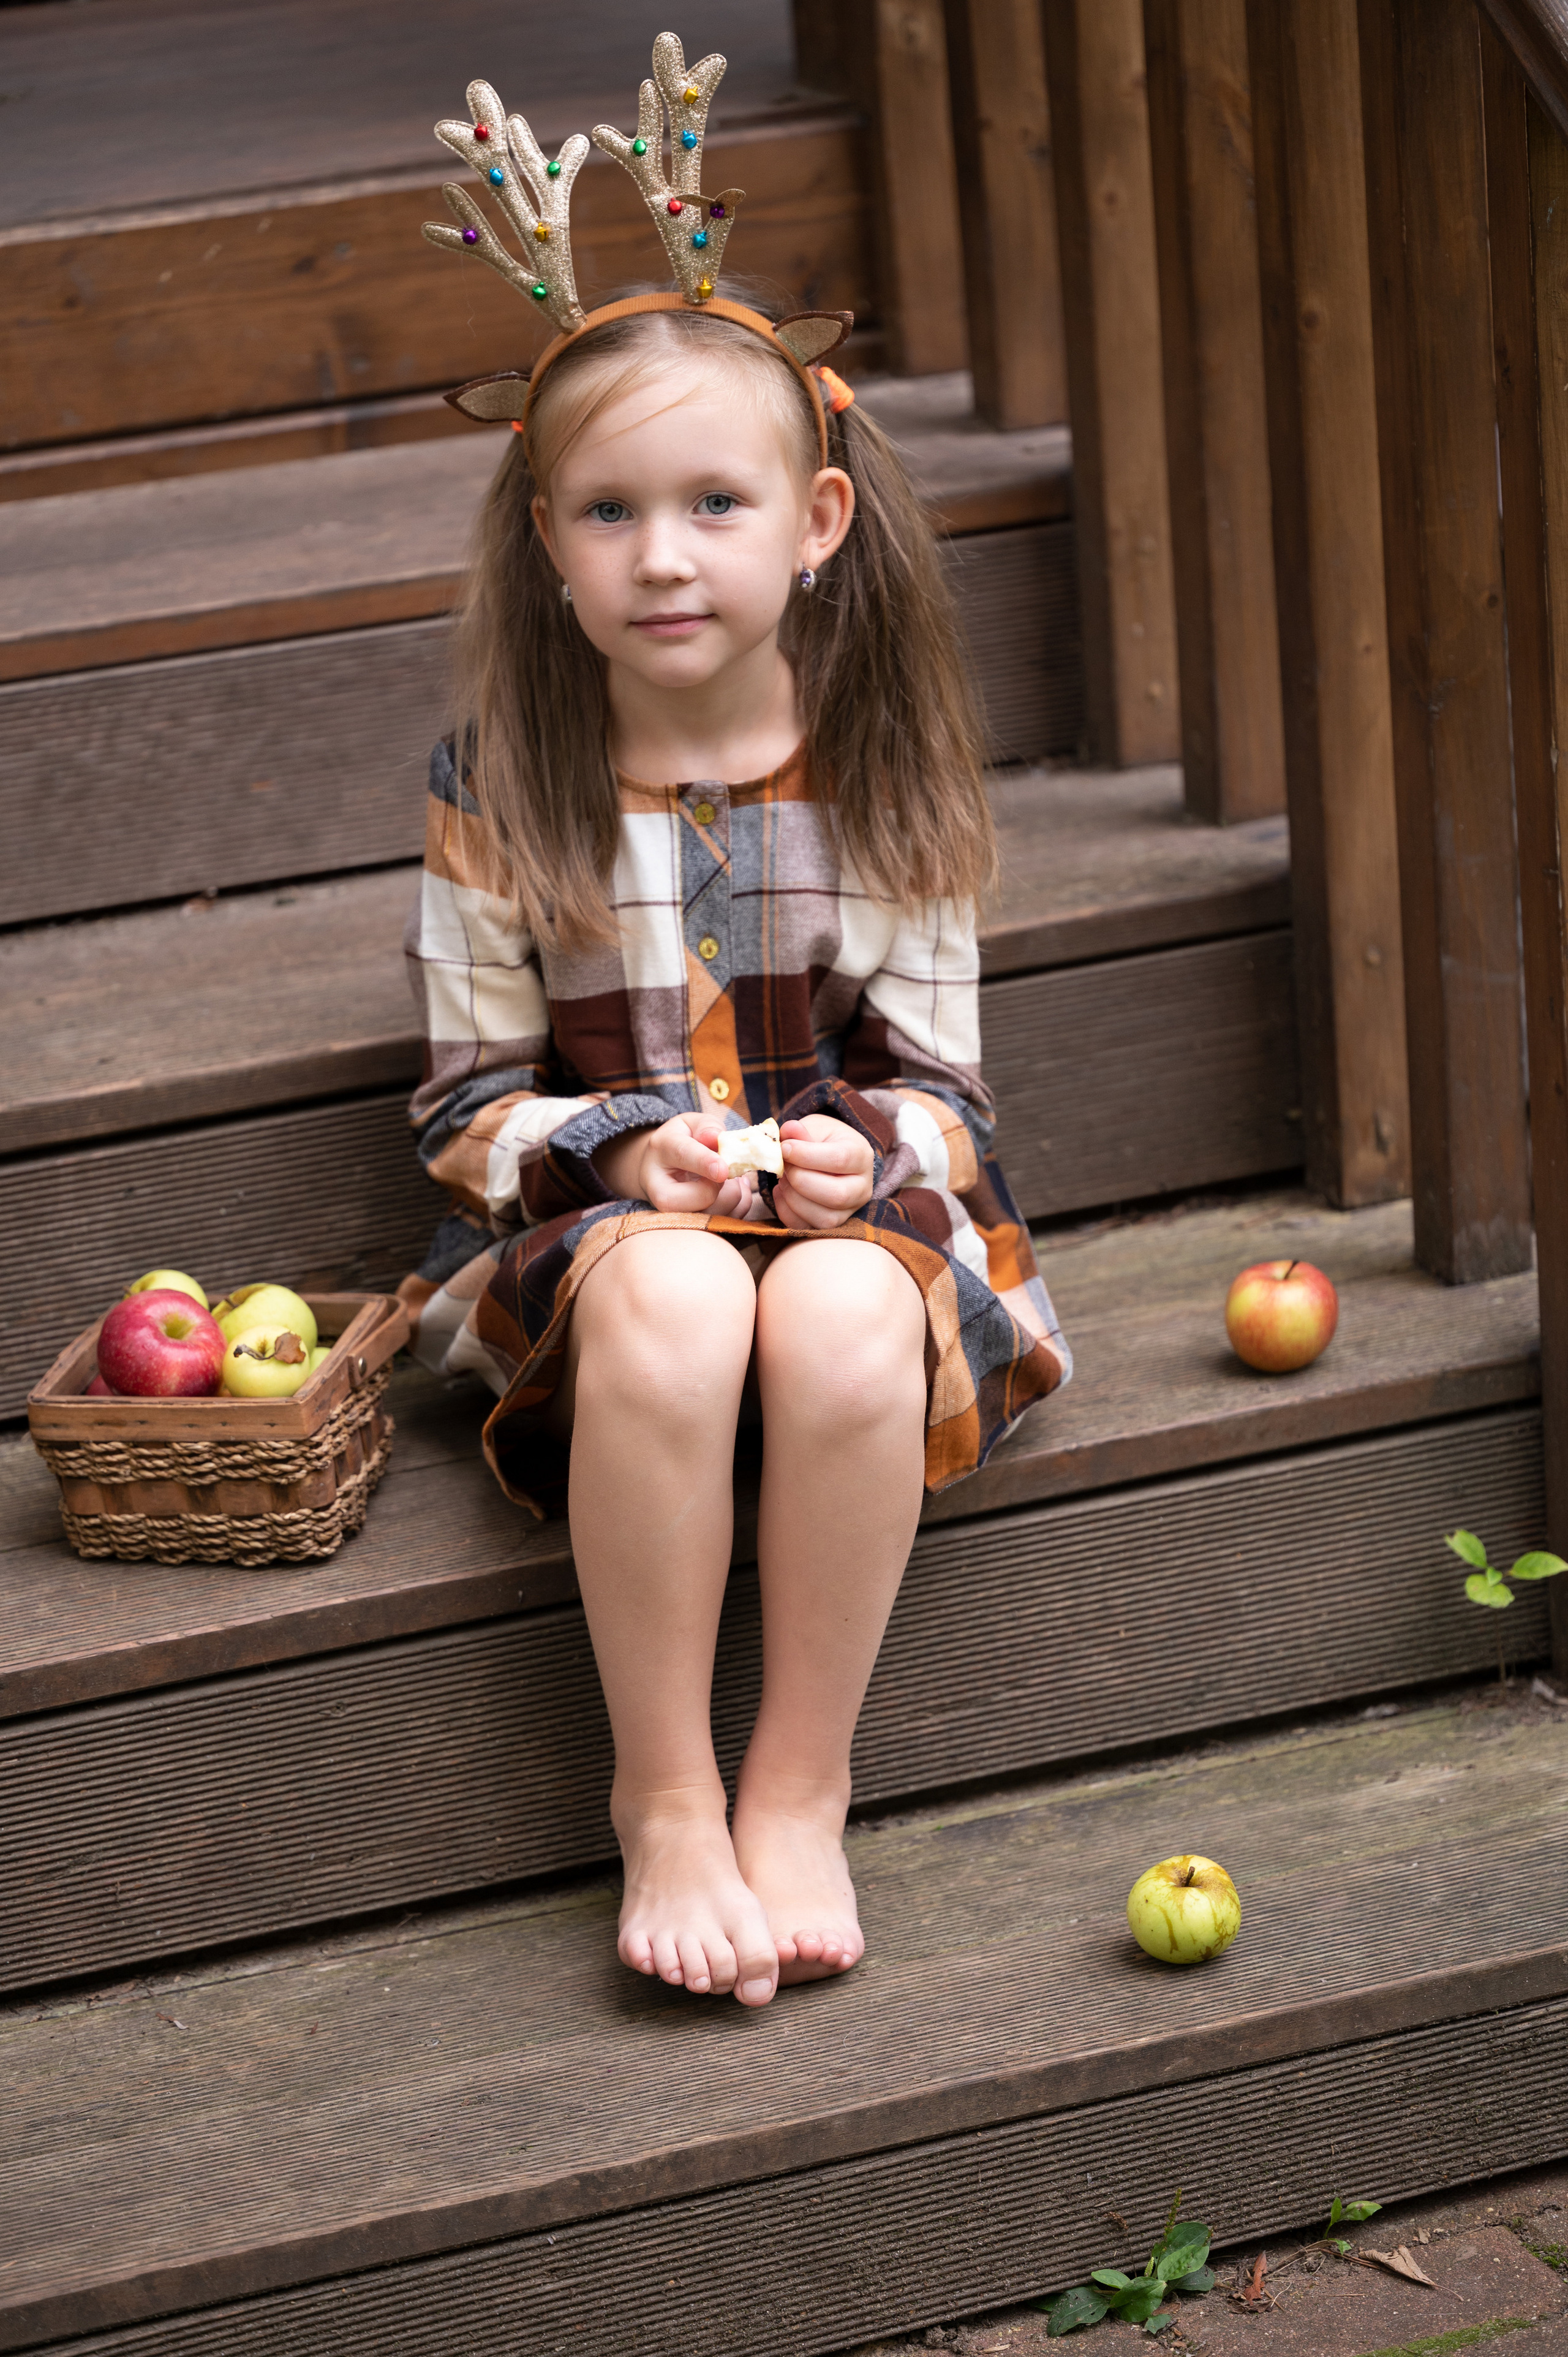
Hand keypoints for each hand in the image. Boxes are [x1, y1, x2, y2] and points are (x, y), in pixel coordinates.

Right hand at [593, 1112, 754, 1215]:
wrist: (658, 1172)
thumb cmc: (679, 1144)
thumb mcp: (690, 1124)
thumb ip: (706, 1126)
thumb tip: (716, 1137)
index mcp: (662, 1151)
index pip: (683, 1156)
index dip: (705, 1162)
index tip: (723, 1170)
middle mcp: (661, 1188)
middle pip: (700, 1197)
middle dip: (723, 1184)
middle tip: (726, 1169)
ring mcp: (674, 1214)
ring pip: (718, 1211)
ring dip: (734, 1192)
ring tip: (726, 1178)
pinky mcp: (691, 1227)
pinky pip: (729, 1219)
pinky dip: (739, 1203)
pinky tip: (729, 1189)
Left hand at [773, 1114, 874, 1228]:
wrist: (832, 1159)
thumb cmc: (823, 1141)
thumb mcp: (815, 1128)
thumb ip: (800, 1131)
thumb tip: (789, 1131)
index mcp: (861, 1156)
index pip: (839, 1159)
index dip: (806, 1155)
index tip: (784, 1148)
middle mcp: (862, 1187)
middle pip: (836, 1195)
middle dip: (800, 1181)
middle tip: (784, 1167)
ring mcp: (849, 1211)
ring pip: (824, 1218)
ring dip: (793, 1198)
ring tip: (783, 1179)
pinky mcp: (832, 1225)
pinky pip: (807, 1228)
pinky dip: (787, 1211)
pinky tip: (782, 1192)